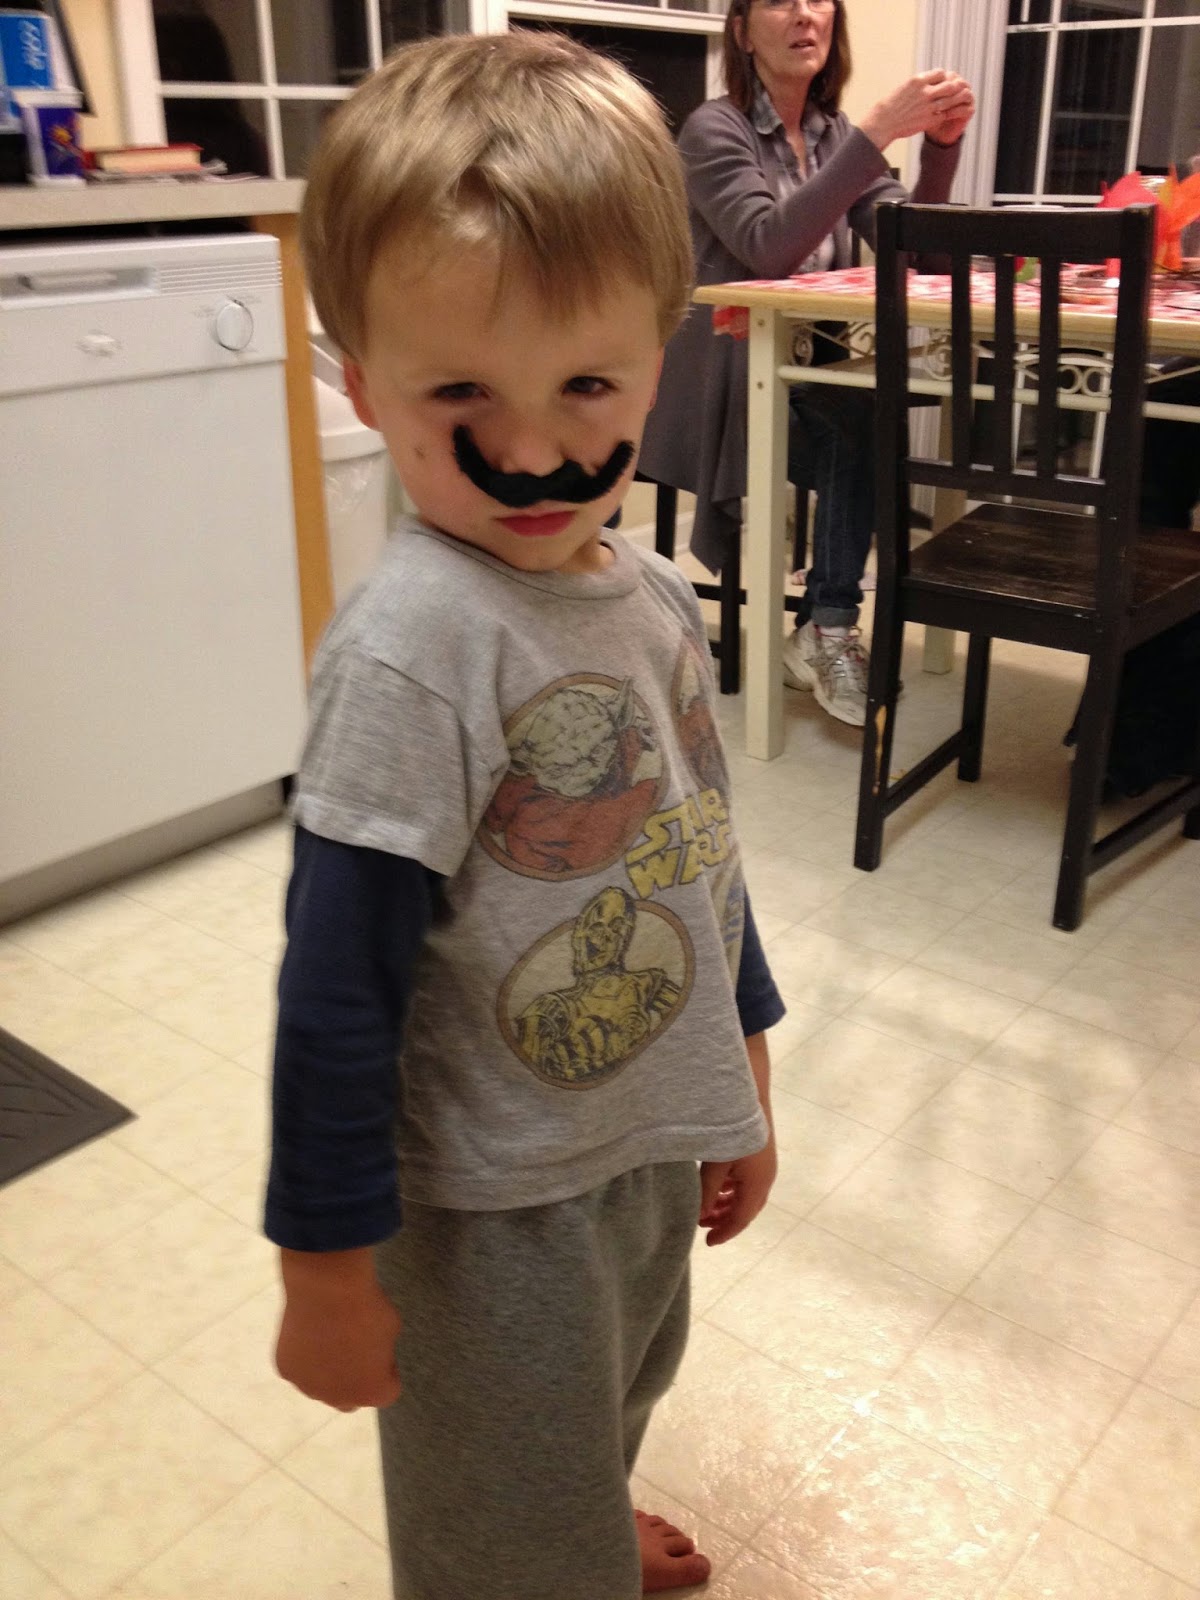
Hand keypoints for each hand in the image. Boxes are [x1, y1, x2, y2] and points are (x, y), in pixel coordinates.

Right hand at [275, 1248, 403, 1411]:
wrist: (328, 1286)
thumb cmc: (366, 1305)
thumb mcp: (390, 1331)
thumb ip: (380, 1355)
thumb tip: (366, 1358)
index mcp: (373, 1392)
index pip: (386, 1389)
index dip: (386, 1365)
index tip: (379, 1345)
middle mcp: (339, 1399)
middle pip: (351, 1397)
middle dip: (354, 1378)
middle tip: (353, 1347)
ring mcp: (308, 1388)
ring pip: (322, 1386)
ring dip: (327, 1369)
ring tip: (330, 1333)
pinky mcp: (286, 1371)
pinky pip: (299, 1369)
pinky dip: (304, 1355)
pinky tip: (310, 1330)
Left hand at [698, 1135, 776, 1246]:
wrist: (749, 1099)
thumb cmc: (730, 1133)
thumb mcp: (714, 1166)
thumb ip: (707, 1193)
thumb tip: (700, 1217)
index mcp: (756, 1186)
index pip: (741, 1219)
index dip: (724, 1233)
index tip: (708, 1242)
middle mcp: (765, 1180)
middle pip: (746, 1210)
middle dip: (725, 1221)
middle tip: (704, 1227)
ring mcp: (765, 1168)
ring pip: (747, 1197)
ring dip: (728, 1206)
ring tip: (708, 1210)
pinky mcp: (760, 1157)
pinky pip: (747, 1183)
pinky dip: (732, 1191)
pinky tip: (718, 1188)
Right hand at [860, 70, 973, 151]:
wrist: (883, 122)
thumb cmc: (890, 106)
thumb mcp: (904, 88)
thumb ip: (918, 84)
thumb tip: (926, 80)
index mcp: (918, 81)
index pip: (940, 73)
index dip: (945, 77)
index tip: (945, 81)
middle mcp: (924, 91)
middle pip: (949, 84)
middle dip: (955, 86)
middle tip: (959, 89)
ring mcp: (928, 106)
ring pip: (950, 99)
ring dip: (958, 99)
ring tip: (964, 98)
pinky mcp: (929, 119)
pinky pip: (946, 114)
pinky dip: (953, 112)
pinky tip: (957, 112)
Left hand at [926, 78, 974, 147]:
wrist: (934, 132)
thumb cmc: (924, 115)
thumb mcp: (922, 102)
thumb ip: (923, 91)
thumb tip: (916, 82)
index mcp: (950, 81)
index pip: (948, 75)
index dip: (940, 81)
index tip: (927, 89)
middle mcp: (960, 88)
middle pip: (958, 82)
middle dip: (947, 90)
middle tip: (935, 97)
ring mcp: (967, 99)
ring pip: (965, 93)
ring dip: (952, 100)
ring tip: (939, 107)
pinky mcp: (970, 110)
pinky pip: (966, 108)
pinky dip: (956, 111)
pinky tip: (945, 115)